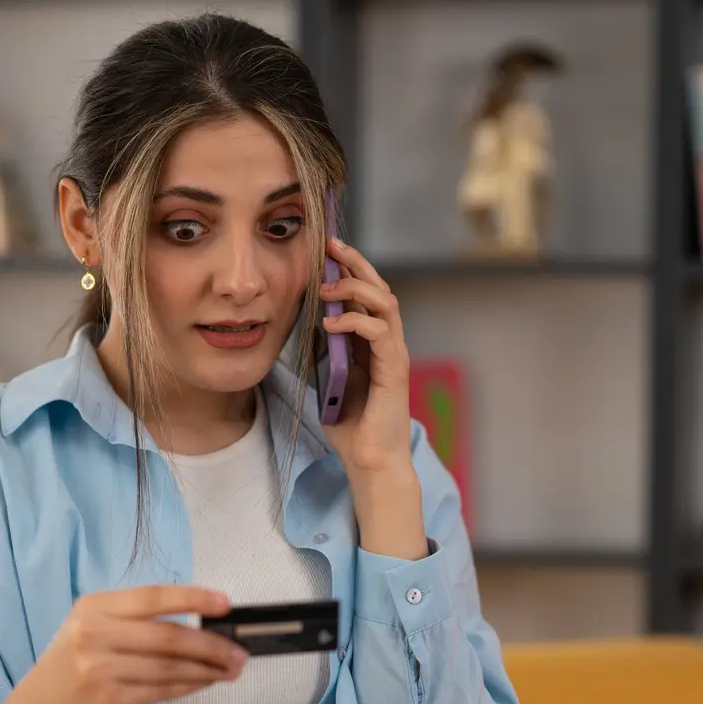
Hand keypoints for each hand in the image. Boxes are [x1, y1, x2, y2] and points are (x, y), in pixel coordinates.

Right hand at [6, 585, 246, 703]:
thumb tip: (197, 619)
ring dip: (207, 669)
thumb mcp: (92, 623)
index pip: (152, 597)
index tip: (224, 603)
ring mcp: (100, 670)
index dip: (193, 598)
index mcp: (94, 607)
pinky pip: (160, 692)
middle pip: (168, 636)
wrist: (36, 703)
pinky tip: (205, 681)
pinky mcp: (108, 701)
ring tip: (230, 667)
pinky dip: (189, 686)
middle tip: (238, 650)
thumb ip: (135, 617)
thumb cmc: (72, 657)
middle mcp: (94, 635)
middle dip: (211, 644)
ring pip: (169, 668)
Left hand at [318, 237, 413, 476]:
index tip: (325, 249)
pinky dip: (355, 321)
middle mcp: (386, 342)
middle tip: (331, 244)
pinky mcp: (394, 369)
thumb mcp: (328, 377)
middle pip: (379, 288)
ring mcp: (393, 354)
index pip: (365, 294)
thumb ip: (324, 349)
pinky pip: (380, 332)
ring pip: (385, 302)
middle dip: (356, 262)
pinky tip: (330, 322)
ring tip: (327, 286)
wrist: (369, 459)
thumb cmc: (351, 422)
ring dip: (356, 287)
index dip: (348, 268)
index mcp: (371, 342)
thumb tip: (308, 321)